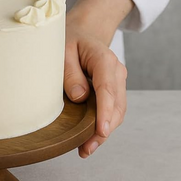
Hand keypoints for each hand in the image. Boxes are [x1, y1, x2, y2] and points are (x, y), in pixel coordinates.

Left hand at [63, 0, 130, 157]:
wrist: (84, 31)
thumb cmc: (70, 39)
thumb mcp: (63, 50)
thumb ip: (70, 73)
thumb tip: (79, 98)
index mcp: (104, 59)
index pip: (107, 89)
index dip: (105, 113)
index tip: (101, 132)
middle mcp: (116, 71)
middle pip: (116, 106)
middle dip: (104, 130)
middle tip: (86, 148)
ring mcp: (118, 81)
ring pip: (117, 111)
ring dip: (104, 132)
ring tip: (86, 149)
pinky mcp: (114, 89)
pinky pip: (113, 110)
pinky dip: (104, 125)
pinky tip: (90, 139)